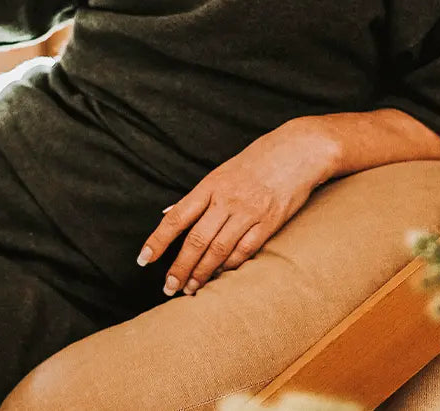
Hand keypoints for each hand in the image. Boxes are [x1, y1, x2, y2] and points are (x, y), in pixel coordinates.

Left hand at [137, 121, 335, 296]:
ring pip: (219, 250)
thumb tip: (167, 213)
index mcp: (210, 185)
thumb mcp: (220, 172)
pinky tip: (220, 277)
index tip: (144, 259)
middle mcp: (226, 200)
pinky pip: (245, 251)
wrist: (295, 151)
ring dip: (202, 273)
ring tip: (190, 289)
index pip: (177, 217)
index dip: (158, 240)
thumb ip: (196, 197)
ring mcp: (248, 212)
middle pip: (196, 240)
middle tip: (168, 287)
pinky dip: (230, 266)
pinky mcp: (269, 223)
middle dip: (179, 267)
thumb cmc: (255, 161)